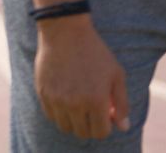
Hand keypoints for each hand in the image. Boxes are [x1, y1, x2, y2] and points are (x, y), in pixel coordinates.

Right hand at [35, 17, 130, 139]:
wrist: (65, 31)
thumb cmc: (95, 52)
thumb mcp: (116, 75)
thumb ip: (122, 104)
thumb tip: (123, 127)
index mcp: (96, 101)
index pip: (100, 132)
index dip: (105, 126)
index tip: (105, 113)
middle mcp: (75, 104)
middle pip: (83, 133)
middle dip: (90, 125)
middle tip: (92, 108)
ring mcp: (56, 99)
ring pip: (65, 127)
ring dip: (74, 121)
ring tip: (78, 104)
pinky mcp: (42, 92)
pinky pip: (51, 115)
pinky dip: (59, 113)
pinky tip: (65, 98)